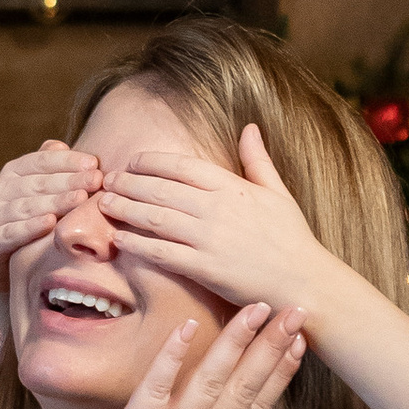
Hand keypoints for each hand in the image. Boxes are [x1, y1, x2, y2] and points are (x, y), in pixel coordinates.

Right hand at [0, 139, 100, 308]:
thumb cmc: (25, 221)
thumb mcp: (36, 192)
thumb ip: (47, 169)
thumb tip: (60, 145)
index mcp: (13, 172)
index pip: (41, 160)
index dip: (68, 161)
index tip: (94, 164)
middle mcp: (0, 190)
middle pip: (38, 183)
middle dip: (69, 180)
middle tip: (95, 180)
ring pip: (27, 206)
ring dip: (55, 201)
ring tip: (79, 198)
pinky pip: (11, 232)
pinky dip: (30, 227)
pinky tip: (50, 223)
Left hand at [62, 299, 303, 408]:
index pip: (259, 408)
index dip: (281, 374)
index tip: (300, 343)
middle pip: (245, 388)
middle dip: (272, 347)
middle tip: (295, 309)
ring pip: (211, 382)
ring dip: (236, 343)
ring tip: (257, 309)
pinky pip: (156, 387)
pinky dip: (172, 357)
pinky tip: (187, 325)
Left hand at [96, 122, 332, 318]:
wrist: (303, 281)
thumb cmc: (291, 237)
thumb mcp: (278, 192)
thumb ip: (257, 160)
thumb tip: (249, 127)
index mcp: (233, 187)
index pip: (182, 166)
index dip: (151, 162)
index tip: (132, 161)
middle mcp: (217, 209)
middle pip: (161, 190)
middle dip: (129, 183)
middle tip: (107, 181)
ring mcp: (209, 238)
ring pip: (156, 218)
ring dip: (126, 209)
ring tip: (104, 204)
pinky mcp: (205, 268)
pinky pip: (162, 253)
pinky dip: (137, 244)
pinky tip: (119, 238)